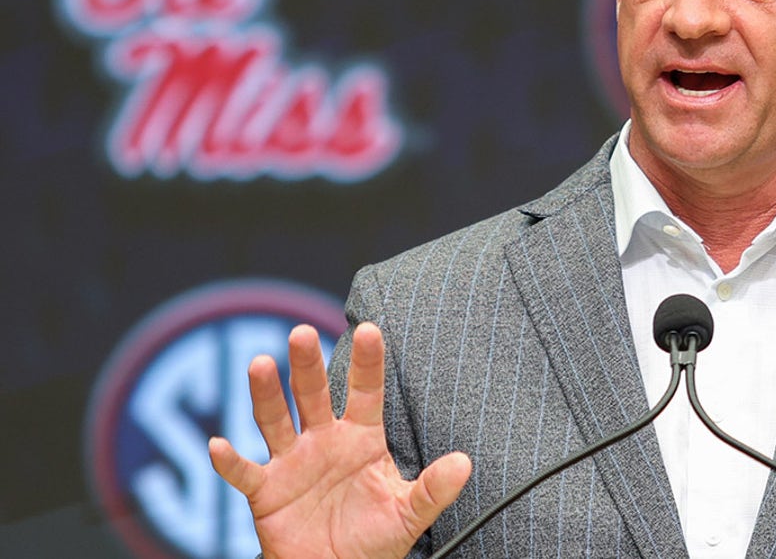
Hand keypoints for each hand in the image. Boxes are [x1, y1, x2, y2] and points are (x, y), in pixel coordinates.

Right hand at [209, 322, 472, 558]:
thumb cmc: (372, 539)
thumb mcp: (407, 514)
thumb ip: (433, 489)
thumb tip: (465, 464)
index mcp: (360, 439)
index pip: (365, 392)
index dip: (367, 363)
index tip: (371, 330)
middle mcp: (323, 441)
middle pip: (312, 394)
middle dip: (306, 365)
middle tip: (302, 334)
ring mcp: (292, 462)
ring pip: (275, 419)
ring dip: (266, 394)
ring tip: (261, 365)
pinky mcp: (266, 491)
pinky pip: (245, 472)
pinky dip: (230, 461)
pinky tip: (219, 445)